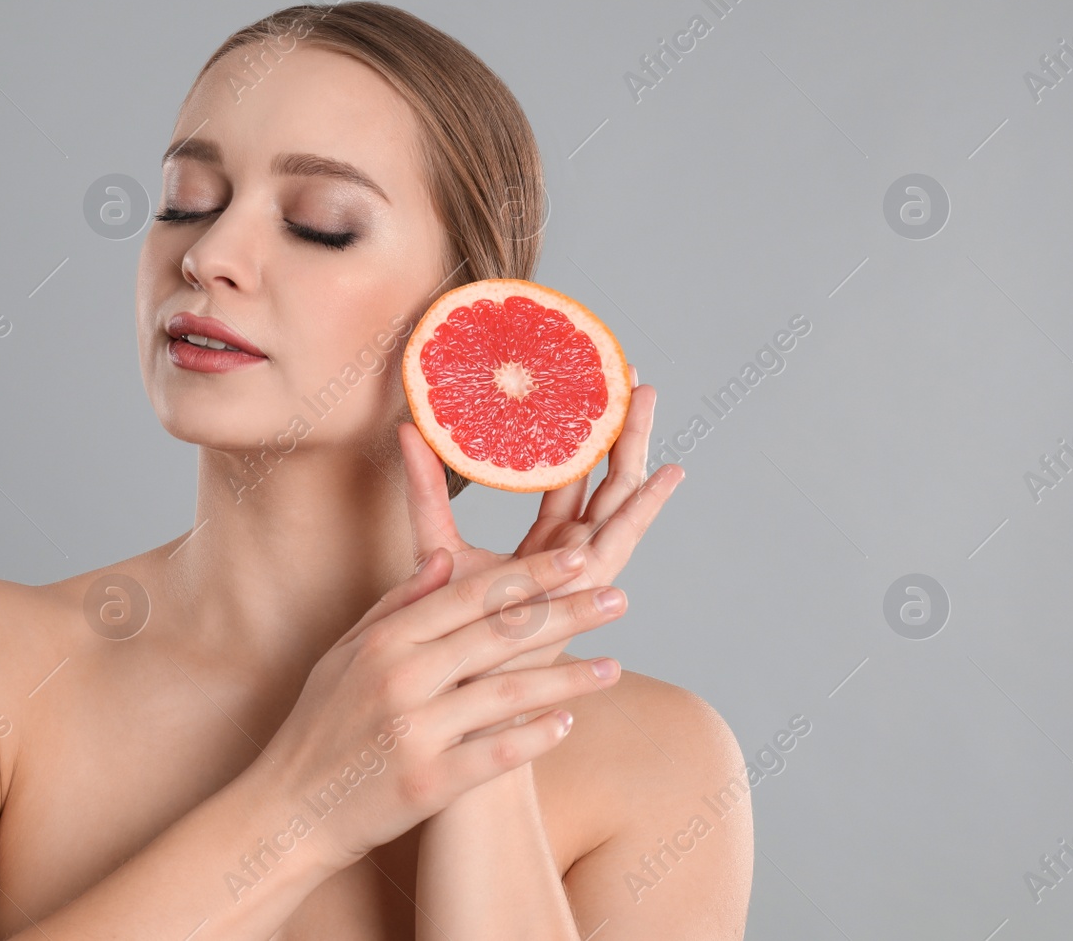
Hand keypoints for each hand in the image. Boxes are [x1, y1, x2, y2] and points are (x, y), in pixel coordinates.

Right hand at [247, 543, 629, 872]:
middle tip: (617, 598)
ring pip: (506, 695)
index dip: (530, 577)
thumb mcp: (346, 653)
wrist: (289, 809)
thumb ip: (398, 605)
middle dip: (565, 615)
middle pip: (498, 637)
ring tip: (612, 667)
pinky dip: (534, 739)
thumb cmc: (320, 726)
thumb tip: (444, 558)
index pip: (471, 597)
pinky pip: (493, 756)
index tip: (577, 560)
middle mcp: (400, 678)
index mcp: (385, 640)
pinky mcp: (425, 784)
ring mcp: (414, 732)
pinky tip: (568, 724)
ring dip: (566, 680)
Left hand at [396, 365, 682, 728]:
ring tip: (646, 396)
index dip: (574, 434)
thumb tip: (405, 428)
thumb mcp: (435, 546)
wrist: (454, 700)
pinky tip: (668, 472)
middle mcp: (567, 559)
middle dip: (615, 429)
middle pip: (601, 481)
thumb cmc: (443, 636)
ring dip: (634, 447)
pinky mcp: (585, 589)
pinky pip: (624, 538)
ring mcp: (580, 573)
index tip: (582, 385)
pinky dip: (647, 505)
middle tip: (627, 372)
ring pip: (617, 499)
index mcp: (538, 550)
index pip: (564, 479)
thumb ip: (426, 489)